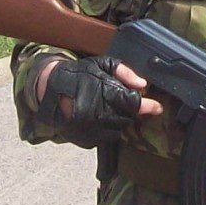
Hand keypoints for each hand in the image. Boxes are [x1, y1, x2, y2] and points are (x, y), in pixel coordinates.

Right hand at [36, 55, 162, 142]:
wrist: (48, 90)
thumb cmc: (77, 74)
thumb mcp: (100, 64)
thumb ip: (123, 72)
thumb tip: (142, 84)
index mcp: (104, 93)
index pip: (133, 104)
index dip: (147, 105)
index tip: (157, 107)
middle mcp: (98, 113)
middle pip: (127, 118)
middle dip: (128, 110)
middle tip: (122, 102)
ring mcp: (91, 129)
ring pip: (118, 130)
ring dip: (118, 120)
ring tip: (107, 108)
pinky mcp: (85, 140)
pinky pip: (105, 138)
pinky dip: (106, 129)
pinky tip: (99, 118)